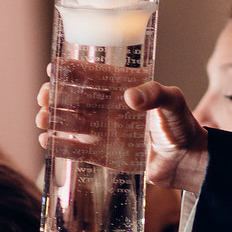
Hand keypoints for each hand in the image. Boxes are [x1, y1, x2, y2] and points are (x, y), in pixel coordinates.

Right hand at [36, 75, 208, 192]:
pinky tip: (47, 142)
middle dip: (56, 96)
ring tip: (41, 119)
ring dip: (54, 120)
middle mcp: (111, 109)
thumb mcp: (174, 103)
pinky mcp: (106, 155)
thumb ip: (155, 95)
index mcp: (125, 89)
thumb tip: (129, 98)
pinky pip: (79, 149)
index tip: (54, 68)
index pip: (94, 76)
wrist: (189, 163)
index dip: (72, 72)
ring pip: (73, 123)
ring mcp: (106, 132)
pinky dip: (63, 146)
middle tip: (43, 97)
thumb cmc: (185, 127)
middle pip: (76, 99)